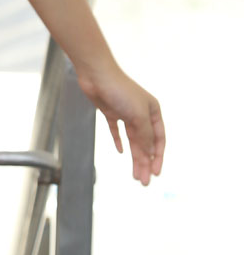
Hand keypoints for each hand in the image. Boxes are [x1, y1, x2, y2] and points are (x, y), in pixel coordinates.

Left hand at [77, 61, 164, 185]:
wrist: (96, 74)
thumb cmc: (120, 90)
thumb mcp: (138, 115)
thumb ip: (144, 135)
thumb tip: (149, 153)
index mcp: (153, 111)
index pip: (159, 139)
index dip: (158, 157)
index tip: (156, 173)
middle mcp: (141, 113)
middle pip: (145, 143)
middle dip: (145, 162)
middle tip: (144, 181)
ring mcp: (125, 113)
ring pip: (132, 140)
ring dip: (134, 157)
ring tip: (135, 174)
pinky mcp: (110, 112)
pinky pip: (116, 130)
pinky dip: (119, 141)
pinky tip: (121, 151)